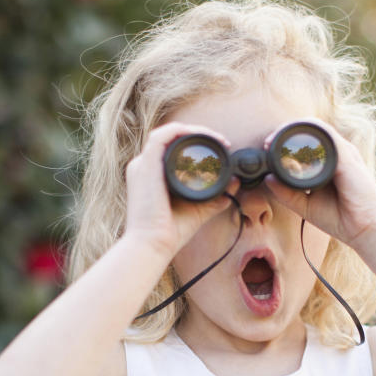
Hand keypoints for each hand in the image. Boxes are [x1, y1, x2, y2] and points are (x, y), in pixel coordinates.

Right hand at [123, 122, 240, 257]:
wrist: (152, 245)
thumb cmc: (169, 233)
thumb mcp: (198, 210)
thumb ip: (215, 198)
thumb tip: (233, 186)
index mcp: (151, 176)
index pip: (171, 149)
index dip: (195, 143)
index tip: (220, 149)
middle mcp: (144, 167)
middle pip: (170, 139)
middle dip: (197, 135)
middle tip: (222, 142)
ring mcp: (142, 165)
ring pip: (167, 133)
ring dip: (192, 131)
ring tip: (215, 138)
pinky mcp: (144, 165)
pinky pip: (162, 136)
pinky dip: (182, 131)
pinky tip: (201, 136)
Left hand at [261, 118, 375, 248]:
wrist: (364, 230)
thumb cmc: (340, 218)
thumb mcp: (305, 205)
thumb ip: (286, 193)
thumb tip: (268, 179)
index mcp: (329, 164)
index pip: (307, 142)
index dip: (285, 141)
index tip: (268, 148)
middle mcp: (337, 155)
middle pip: (311, 131)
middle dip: (286, 131)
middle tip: (268, 142)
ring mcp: (344, 154)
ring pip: (318, 129)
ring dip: (294, 129)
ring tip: (275, 139)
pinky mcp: (348, 157)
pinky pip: (328, 136)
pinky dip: (310, 135)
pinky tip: (293, 141)